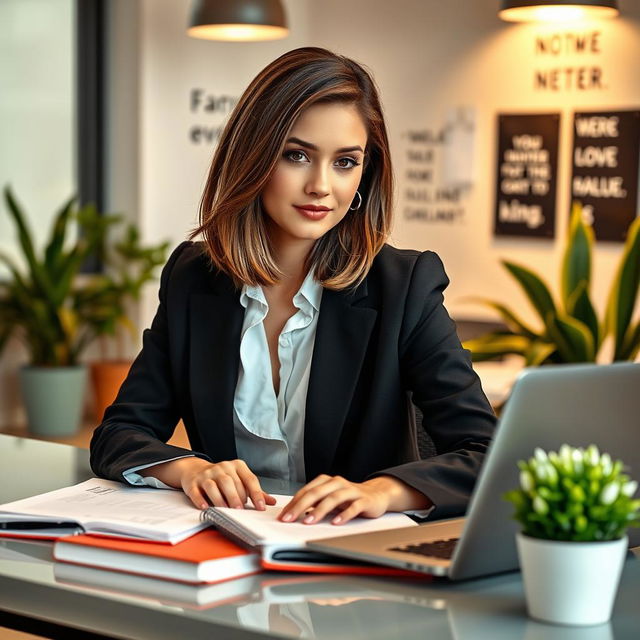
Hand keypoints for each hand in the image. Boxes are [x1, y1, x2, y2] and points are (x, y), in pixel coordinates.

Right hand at [173, 457, 275, 509]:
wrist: (196, 470)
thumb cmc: (222, 477)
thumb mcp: (239, 479)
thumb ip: (254, 491)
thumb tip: (271, 502)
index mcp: (237, 466)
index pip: (249, 479)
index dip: (256, 494)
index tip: (261, 507)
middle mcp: (222, 467)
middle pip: (231, 482)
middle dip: (236, 497)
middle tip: (240, 510)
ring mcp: (207, 474)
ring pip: (214, 485)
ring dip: (221, 499)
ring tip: (226, 510)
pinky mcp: (194, 483)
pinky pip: (197, 491)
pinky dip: (201, 500)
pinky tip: (206, 507)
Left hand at [278, 474, 419, 524]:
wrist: (376, 495)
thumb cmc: (349, 498)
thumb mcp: (330, 499)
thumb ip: (314, 504)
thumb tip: (293, 514)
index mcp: (327, 481)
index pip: (306, 491)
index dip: (293, 503)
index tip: (283, 516)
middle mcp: (337, 483)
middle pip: (316, 493)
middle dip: (300, 506)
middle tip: (289, 519)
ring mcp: (351, 490)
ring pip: (333, 499)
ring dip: (319, 510)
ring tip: (308, 522)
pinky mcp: (364, 500)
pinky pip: (353, 507)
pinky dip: (344, 514)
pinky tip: (336, 523)